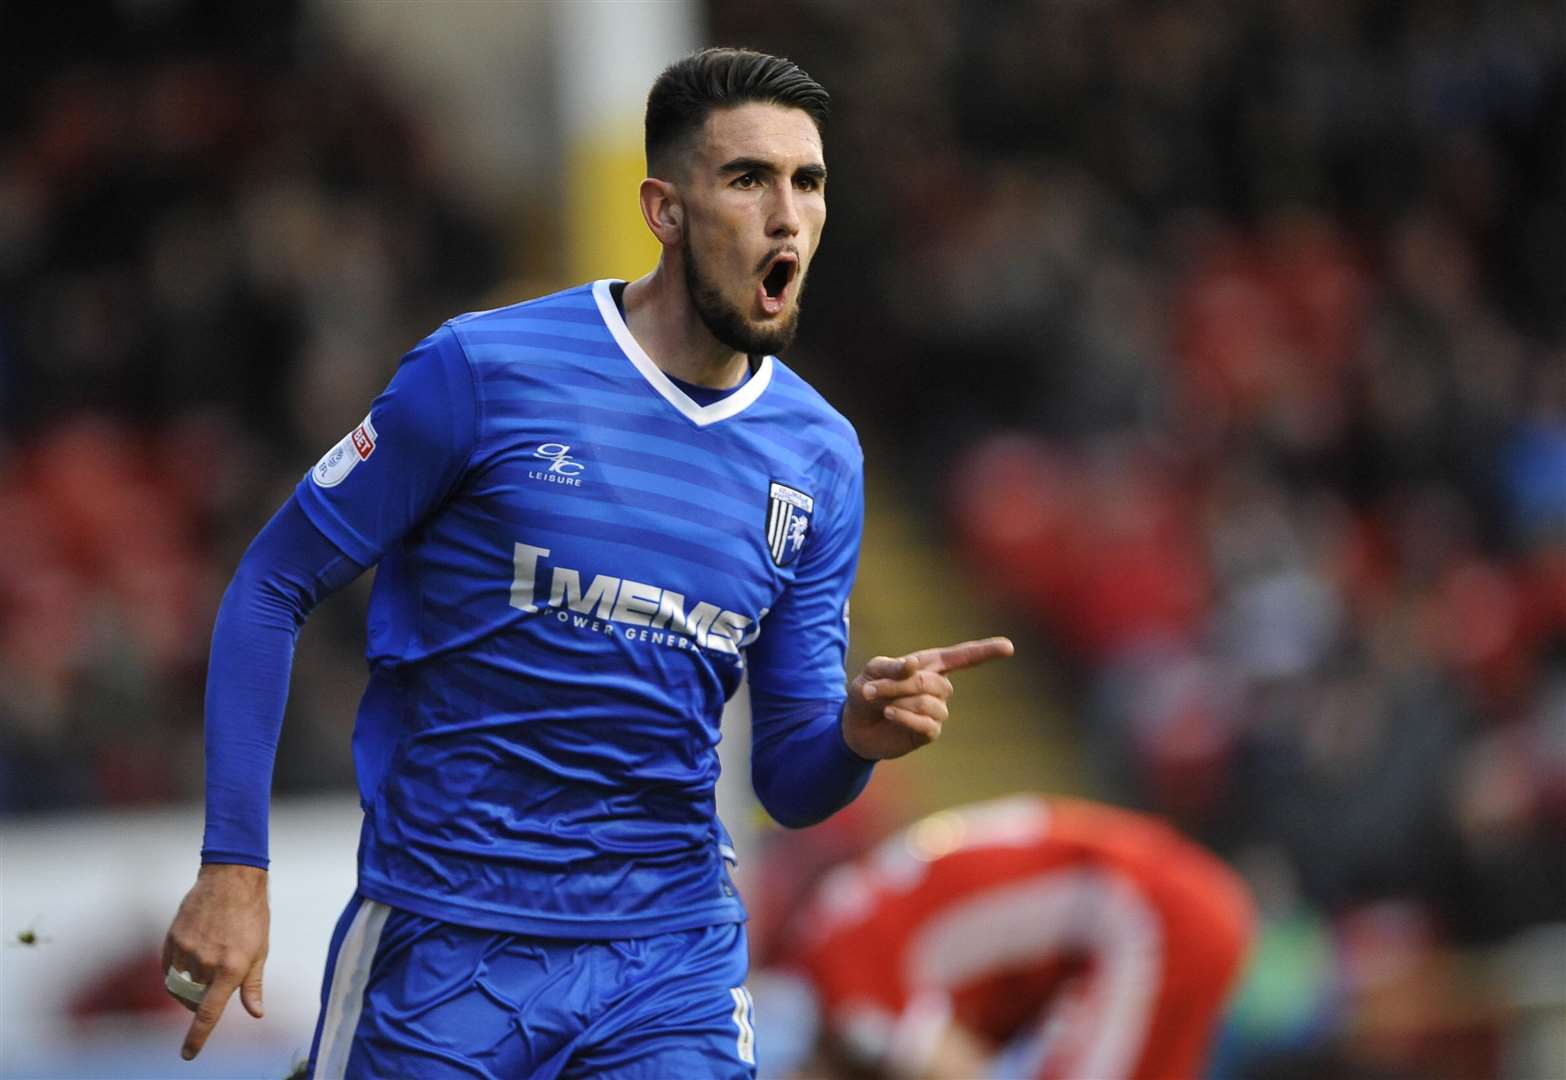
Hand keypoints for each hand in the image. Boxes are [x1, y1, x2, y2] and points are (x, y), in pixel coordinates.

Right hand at [161, 863, 269, 1060]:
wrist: (231, 880)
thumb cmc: (251, 916)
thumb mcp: (260, 951)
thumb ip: (253, 985)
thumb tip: (256, 1013)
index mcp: (232, 968)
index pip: (209, 1012)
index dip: (197, 1037)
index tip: (188, 1055)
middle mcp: (207, 962)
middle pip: (194, 1001)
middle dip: (201, 1002)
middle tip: (214, 984)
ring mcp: (187, 950)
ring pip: (179, 986)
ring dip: (188, 988)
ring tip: (204, 969)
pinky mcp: (172, 940)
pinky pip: (168, 969)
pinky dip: (176, 973)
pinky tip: (189, 960)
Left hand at [841, 637, 1013, 759]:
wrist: (855, 726)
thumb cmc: (867, 692)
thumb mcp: (872, 672)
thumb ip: (892, 667)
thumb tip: (915, 664)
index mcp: (930, 665)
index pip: (962, 657)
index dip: (985, 652)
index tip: (1009, 647)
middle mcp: (938, 687)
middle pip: (934, 683)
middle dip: (902, 685)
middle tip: (874, 689)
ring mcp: (937, 711)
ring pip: (930, 704)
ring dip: (900, 701)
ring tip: (881, 703)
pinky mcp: (929, 732)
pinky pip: (928, 724)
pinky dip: (905, 717)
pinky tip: (890, 714)